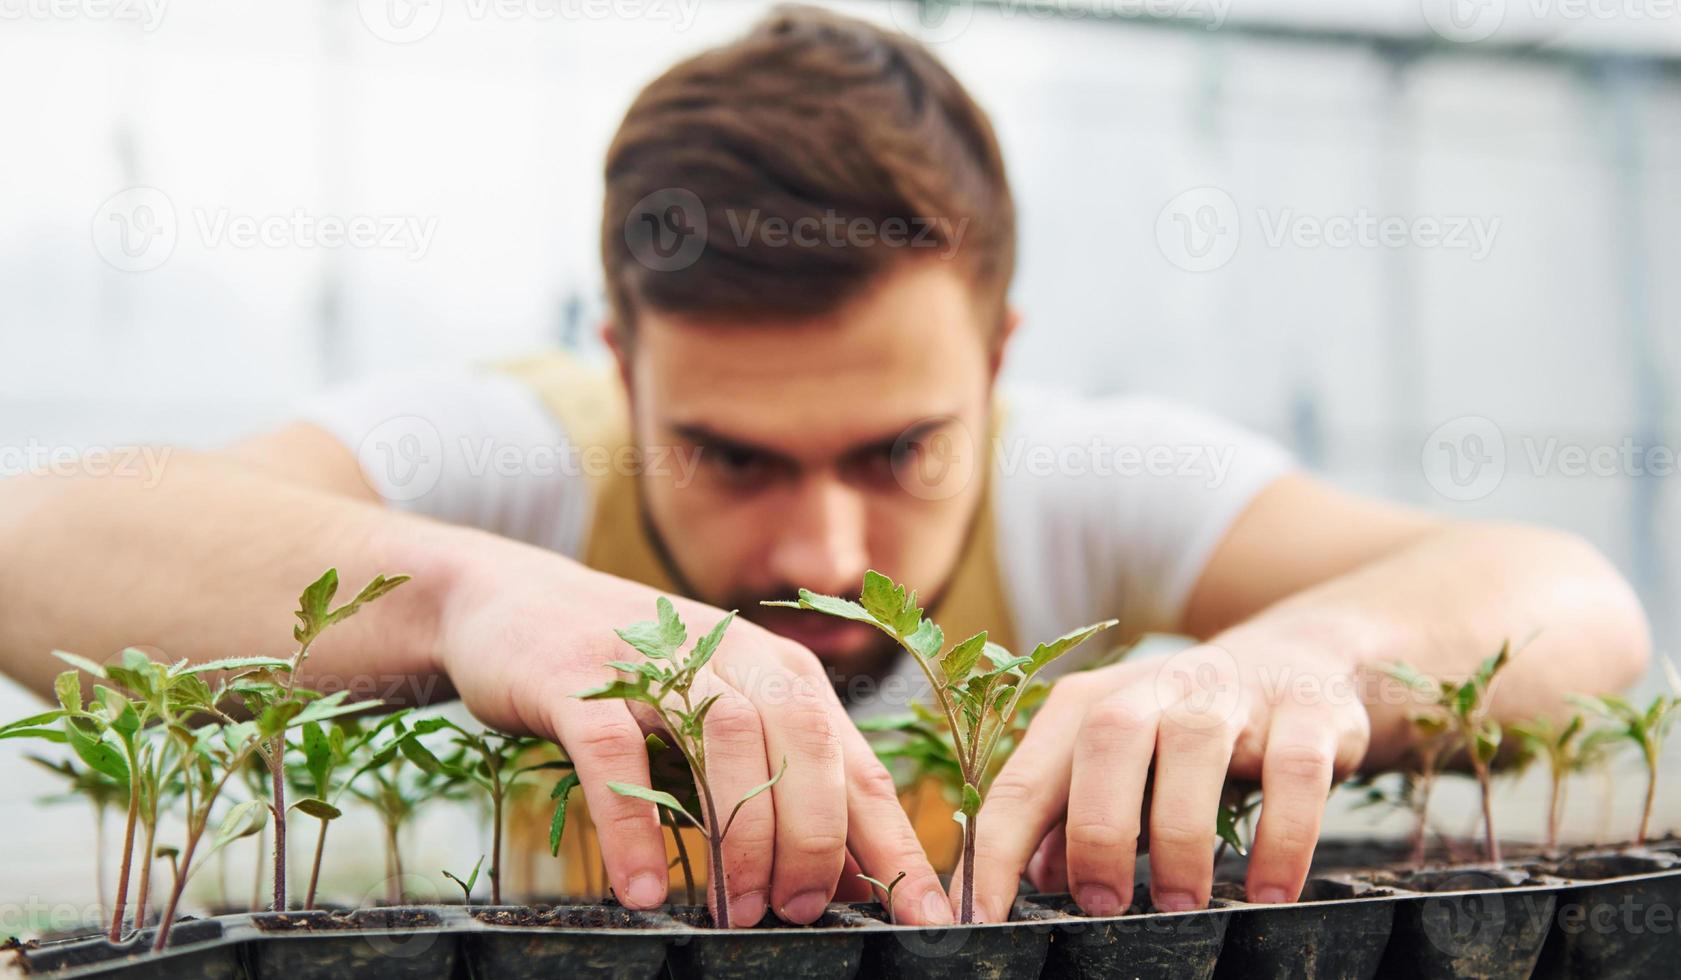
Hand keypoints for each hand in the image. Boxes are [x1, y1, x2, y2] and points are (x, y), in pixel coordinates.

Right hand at [434, 550, 950, 925]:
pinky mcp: (578, 677)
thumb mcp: (719, 720)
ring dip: (740, 836)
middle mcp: (729, 654)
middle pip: (804, 744)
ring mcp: (653, 660)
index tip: (924, 917)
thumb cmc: (630, 681)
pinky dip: (634, 827)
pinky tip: (643, 889)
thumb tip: (851, 881)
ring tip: (737, 911)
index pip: (858, 764)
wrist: (510, 599)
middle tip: (799, 911)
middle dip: (815, 840)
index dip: (896, 844)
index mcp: (781, 671)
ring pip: (726, 741)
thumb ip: (781, 785)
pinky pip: (616, 752)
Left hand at [950, 637, 1369, 920]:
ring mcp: (1231, 692)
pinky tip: (1270, 893)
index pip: (1024, 780)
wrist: (1298, 657)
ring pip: (1194, 743)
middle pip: (1107, 735)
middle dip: (1097, 826)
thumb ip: (1074, 815)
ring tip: (1181, 906)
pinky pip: (1294, 770)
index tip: (979, 919)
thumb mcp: (1122, 764)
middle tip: (1102, 905)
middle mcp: (1154, 687)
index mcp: (1089, 706)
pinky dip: (1283, 837)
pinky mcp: (1305, 711)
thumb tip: (1035, 880)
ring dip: (1181, 833)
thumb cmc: (1186, 730)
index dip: (995, 852)